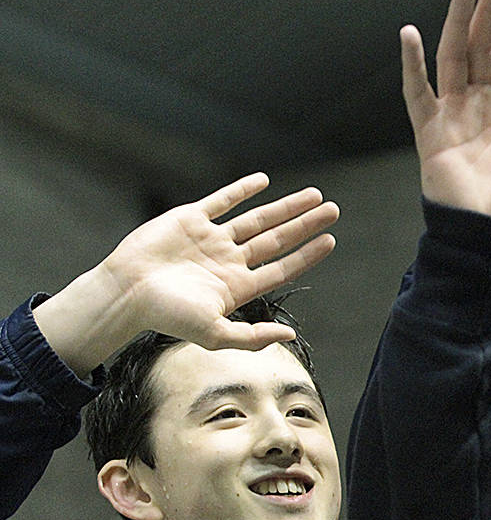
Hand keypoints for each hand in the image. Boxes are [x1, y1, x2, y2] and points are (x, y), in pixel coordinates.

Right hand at [33, 173, 336, 375]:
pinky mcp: (189, 219)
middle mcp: (229, 261)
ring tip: (315, 195)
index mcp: (238, 286)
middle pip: (277, 238)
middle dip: (306, 224)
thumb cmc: (167, 317)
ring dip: (286, 207)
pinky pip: (221, 201)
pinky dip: (242, 190)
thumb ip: (253, 337)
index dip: (307, 255)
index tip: (331, 240)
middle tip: (334, 210)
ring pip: (257, 218)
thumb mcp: (215, 334)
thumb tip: (290, 337)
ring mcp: (211, 239)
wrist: (125, 292)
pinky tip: (263, 181)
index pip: (282, 267)